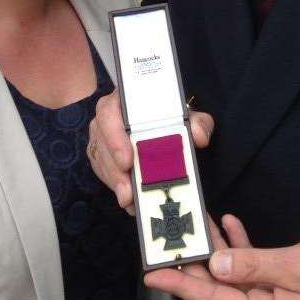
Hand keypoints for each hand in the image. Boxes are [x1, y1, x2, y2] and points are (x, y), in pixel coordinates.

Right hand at [87, 88, 213, 211]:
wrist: (164, 121)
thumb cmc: (170, 115)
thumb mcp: (187, 115)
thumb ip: (197, 121)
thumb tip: (198, 136)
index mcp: (125, 99)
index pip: (110, 111)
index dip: (114, 136)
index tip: (128, 160)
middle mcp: (108, 115)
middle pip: (101, 141)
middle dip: (114, 170)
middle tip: (129, 191)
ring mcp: (102, 136)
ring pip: (100, 160)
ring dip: (115, 182)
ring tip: (130, 201)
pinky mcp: (102, 154)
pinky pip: (103, 172)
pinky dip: (116, 186)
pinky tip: (129, 200)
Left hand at [145, 219, 299, 299]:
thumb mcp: (297, 267)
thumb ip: (254, 265)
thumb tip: (216, 264)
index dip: (180, 283)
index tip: (153, 272)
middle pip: (215, 288)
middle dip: (192, 262)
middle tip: (168, 239)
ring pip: (229, 276)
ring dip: (215, 249)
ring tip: (198, 221)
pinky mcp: (276, 290)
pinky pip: (248, 269)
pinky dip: (239, 247)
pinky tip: (230, 224)